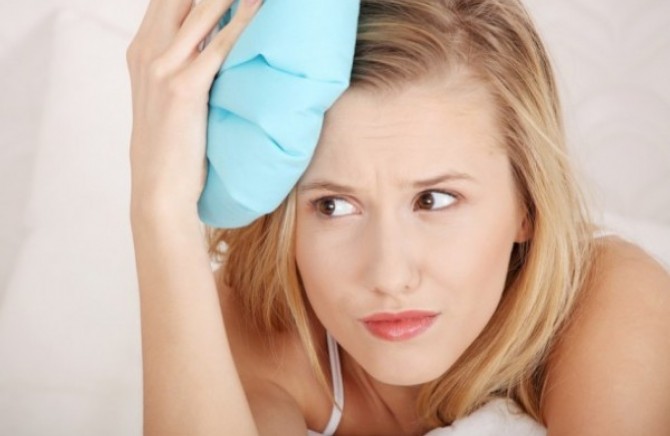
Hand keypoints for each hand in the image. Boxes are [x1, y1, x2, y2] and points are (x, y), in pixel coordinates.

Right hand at [126, 0, 261, 219]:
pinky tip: (260, 6)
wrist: (159, 189)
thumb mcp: (164, 97)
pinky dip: (241, 21)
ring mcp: (162, 68)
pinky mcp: (184, 89)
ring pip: (200, 10)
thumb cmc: (170, 146)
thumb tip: (214, 46)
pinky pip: (218, 45)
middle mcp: (147, 53)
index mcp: (140, 51)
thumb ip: (180, 65)